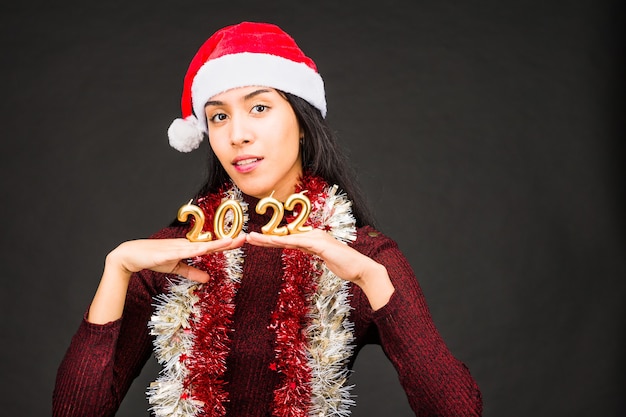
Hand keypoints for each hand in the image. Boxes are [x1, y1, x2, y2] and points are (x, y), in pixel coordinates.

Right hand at [107, 235, 246, 282]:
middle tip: (245, 237)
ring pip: (200, 246)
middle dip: (228, 241)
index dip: (227, 244)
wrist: (132, 255)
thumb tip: (208, 278)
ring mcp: (177, 247)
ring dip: (215, 243)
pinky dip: (193, 250)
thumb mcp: (177, 268)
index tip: (242, 241)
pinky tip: (203, 249)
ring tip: (231, 241)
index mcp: (190, 248)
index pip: (212, 247)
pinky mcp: (167, 253)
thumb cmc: (155, 258)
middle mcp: (186, 245)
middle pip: (211, 244)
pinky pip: (182, 252)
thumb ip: (192, 272)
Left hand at [245, 230, 393, 309]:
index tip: (256, 241)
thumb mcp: (324, 259)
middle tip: (247, 237)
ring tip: (253, 238)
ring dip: (269, 239)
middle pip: (284, 237)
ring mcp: (317, 238)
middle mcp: (312, 236)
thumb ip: (313, 252)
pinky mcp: (321, 244)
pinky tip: (274, 241)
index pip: (287, 240)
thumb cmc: (345, 266)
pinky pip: (299, 242)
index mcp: (312, 239)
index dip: (271, 240)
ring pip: (288, 238)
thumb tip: (303, 249)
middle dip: (264, 238)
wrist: (361, 268)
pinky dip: (286, 241)